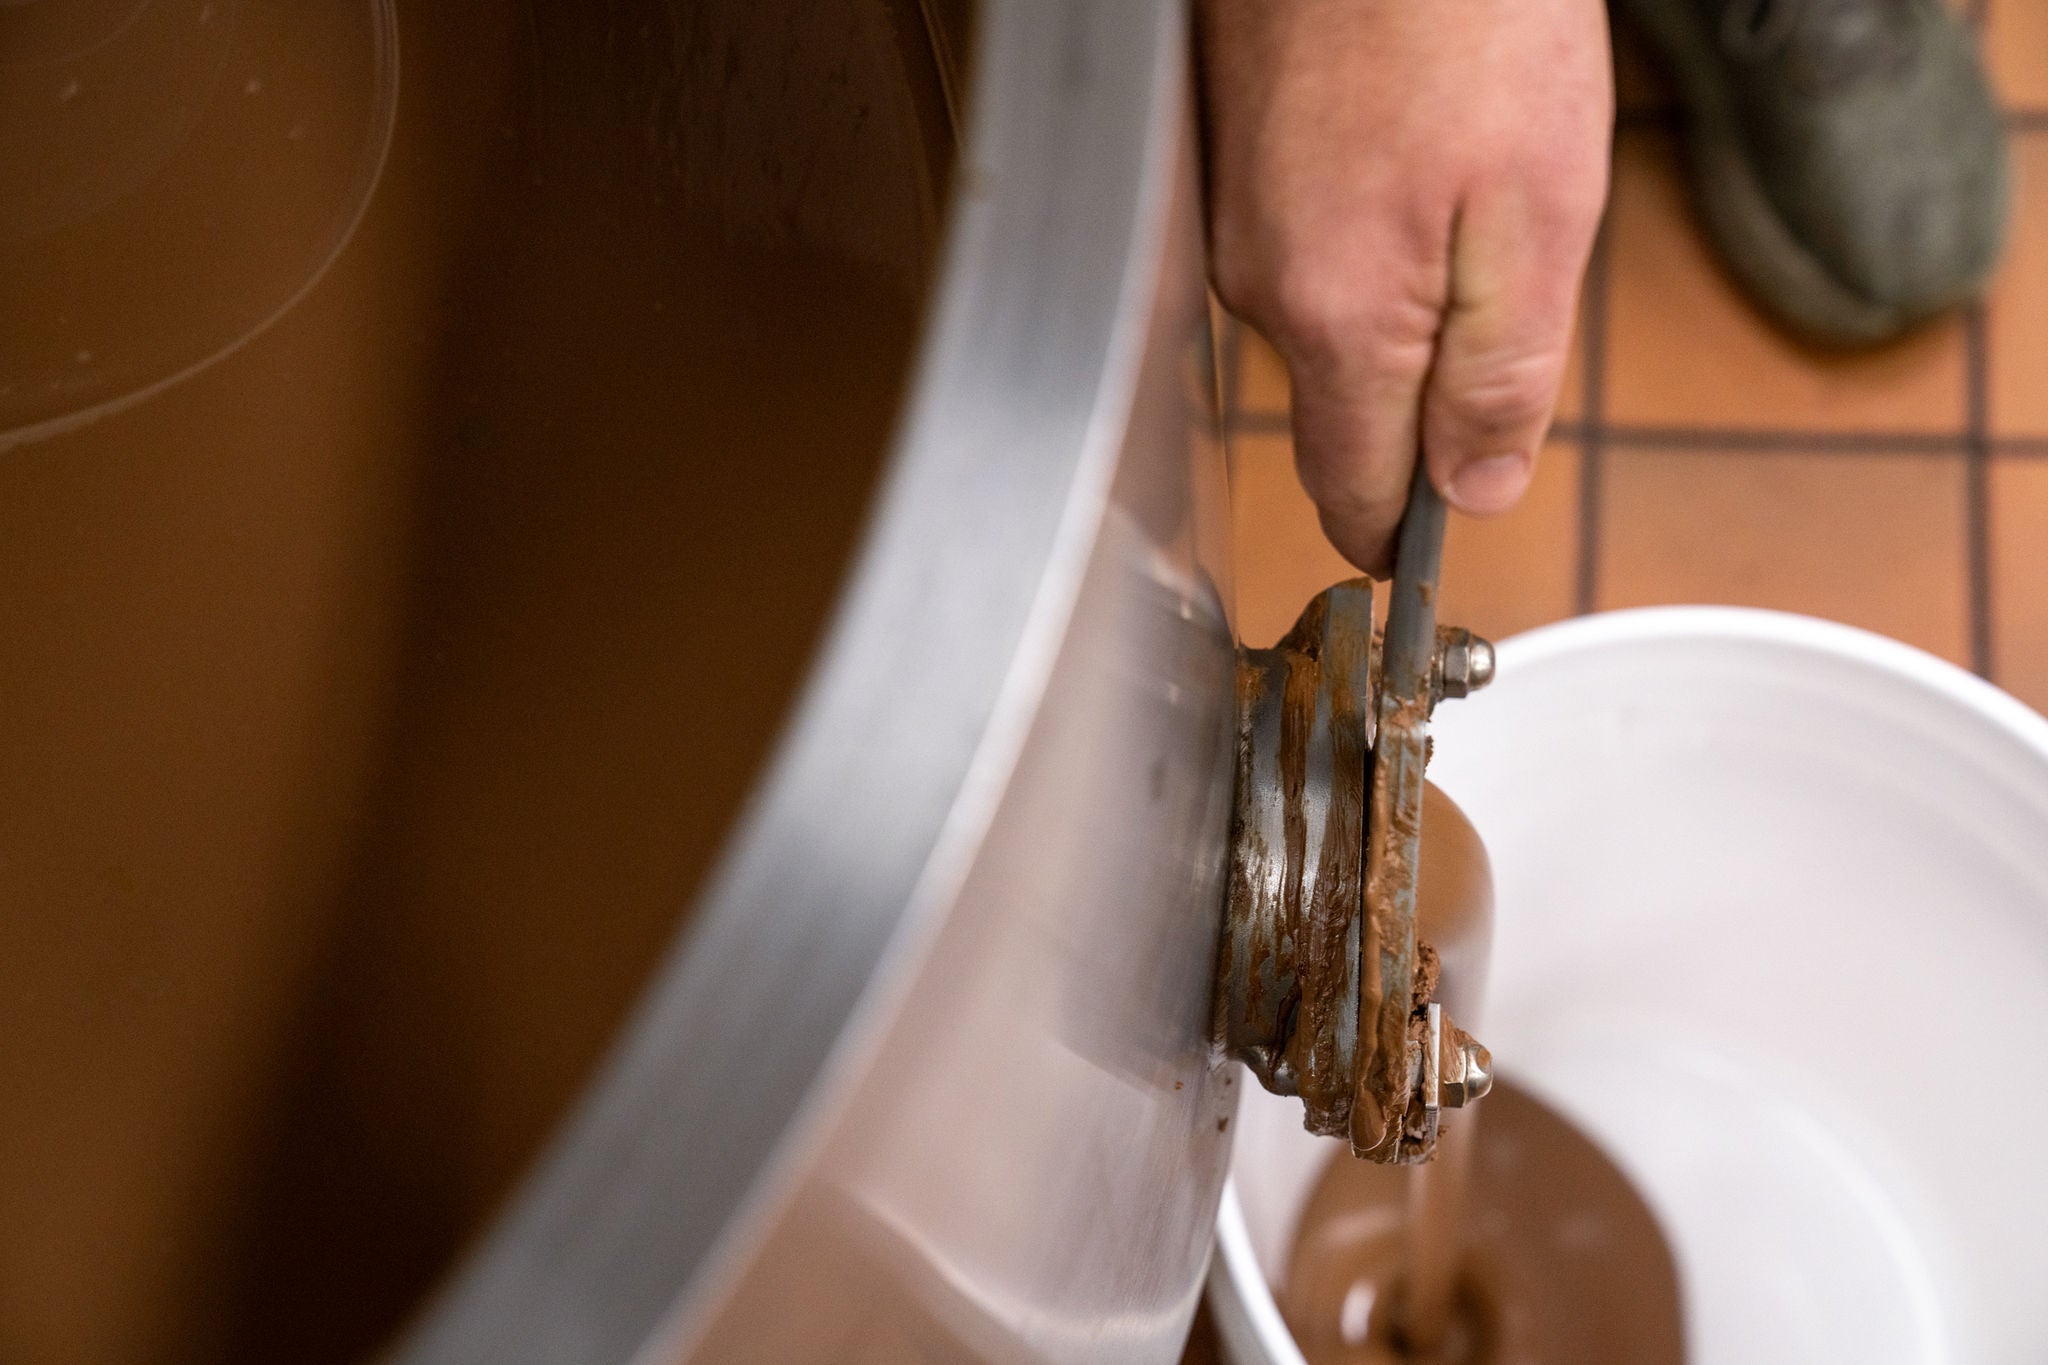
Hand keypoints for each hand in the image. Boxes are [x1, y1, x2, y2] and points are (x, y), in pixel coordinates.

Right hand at [1200, 0, 1612, 573]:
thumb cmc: (1471, 18)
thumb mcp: (1540, 215)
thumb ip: (1501, 376)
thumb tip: (1472, 495)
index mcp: (1342, 323)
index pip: (1353, 496)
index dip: (1403, 539)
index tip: (1436, 549)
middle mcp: (1264, 292)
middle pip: (1343, 414)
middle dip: (1420, 401)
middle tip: (1502, 307)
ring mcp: (1234, 227)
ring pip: (1325, 331)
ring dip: (1396, 309)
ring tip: (1463, 203)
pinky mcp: (1230, 172)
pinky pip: (1299, 254)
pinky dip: (1358, 238)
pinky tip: (1407, 159)